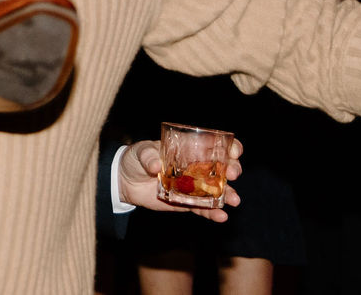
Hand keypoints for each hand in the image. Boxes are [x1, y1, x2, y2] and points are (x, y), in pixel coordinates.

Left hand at [117, 138, 242, 220]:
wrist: (125, 182)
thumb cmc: (135, 159)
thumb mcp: (140, 152)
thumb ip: (148, 156)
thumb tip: (155, 165)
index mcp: (188, 150)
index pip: (214, 146)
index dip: (229, 147)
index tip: (234, 151)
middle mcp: (196, 167)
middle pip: (221, 167)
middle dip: (232, 169)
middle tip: (233, 174)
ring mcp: (194, 186)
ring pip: (217, 190)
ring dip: (229, 194)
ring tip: (235, 200)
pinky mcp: (187, 203)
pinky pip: (204, 208)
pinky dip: (213, 213)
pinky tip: (222, 216)